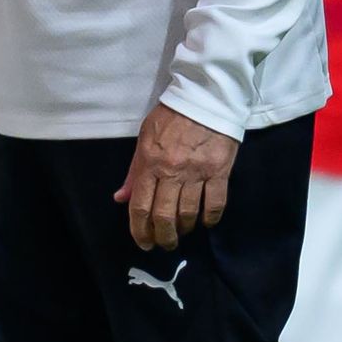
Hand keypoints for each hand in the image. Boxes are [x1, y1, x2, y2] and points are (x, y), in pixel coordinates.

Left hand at [118, 102, 237, 251]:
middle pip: (164, 216)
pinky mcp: (220, 171)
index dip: (139, 231)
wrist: (206, 98)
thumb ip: (134, 171)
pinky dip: (209, 218)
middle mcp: (172, 171)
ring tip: (183, 232)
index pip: (140, 206)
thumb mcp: (144, 138)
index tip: (143, 242)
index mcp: (149, 163)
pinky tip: (205, 222)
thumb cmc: (171, 117)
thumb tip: (121, 198)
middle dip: (163, 237)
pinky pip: (215, 204)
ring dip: (185, 229)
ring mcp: (197, 172)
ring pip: (189, 213)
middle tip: (165, 244)